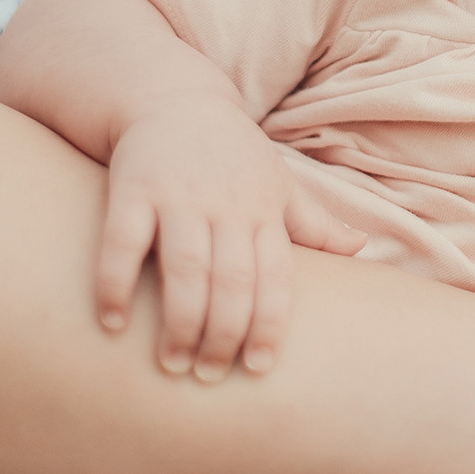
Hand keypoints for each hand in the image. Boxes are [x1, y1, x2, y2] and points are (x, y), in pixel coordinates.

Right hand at [100, 98, 363, 380]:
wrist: (174, 98)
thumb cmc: (233, 155)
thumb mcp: (279, 183)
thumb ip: (315, 223)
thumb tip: (362, 249)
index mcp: (263, 210)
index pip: (275, 277)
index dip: (270, 324)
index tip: (259, 368)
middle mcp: (226, 205)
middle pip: (232, 279)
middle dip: (224, 333)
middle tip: (208, 375)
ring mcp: (179, 196)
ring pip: (185, 266)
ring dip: (180, 320)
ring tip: (172, 364)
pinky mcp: (133, 188)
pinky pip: (122, 242)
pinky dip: (115, 283)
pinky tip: (112, 322)